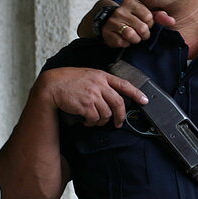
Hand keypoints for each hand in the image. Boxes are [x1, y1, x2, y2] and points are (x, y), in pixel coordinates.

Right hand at [33, 67, 147, 127]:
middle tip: (119, 123)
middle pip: (119, 103)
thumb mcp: (89, 76)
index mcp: (102, 76)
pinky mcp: (86, 105)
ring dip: (102, 121)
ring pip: (107, 113)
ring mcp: (93, 95)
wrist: (52, 84)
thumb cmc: (69, 80)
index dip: (136, 93)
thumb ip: (101, 83)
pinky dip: (92, 122)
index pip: (124, 84)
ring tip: (94, 120)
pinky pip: (95, 119)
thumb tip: (113, 96)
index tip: (145, 100)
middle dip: (121, 116)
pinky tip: (86, 121)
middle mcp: (100, 84)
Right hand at [101, 0, 174, 47]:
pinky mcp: (106, 33)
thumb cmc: (131, 17)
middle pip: (142, 28)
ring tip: (134, 36)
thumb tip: (172, 21)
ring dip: (135, 39)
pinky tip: (124, 38)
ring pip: (131, 36)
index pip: (149, 17)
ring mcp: (112, 22)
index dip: (149, 24)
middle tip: (141, 32)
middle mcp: (120, 11)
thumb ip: (159, 17)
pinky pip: (121, 43)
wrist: (107, 19)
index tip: (145, 23)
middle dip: (144, 34)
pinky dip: (125, 44)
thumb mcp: (144, 13)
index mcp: (131, 3)